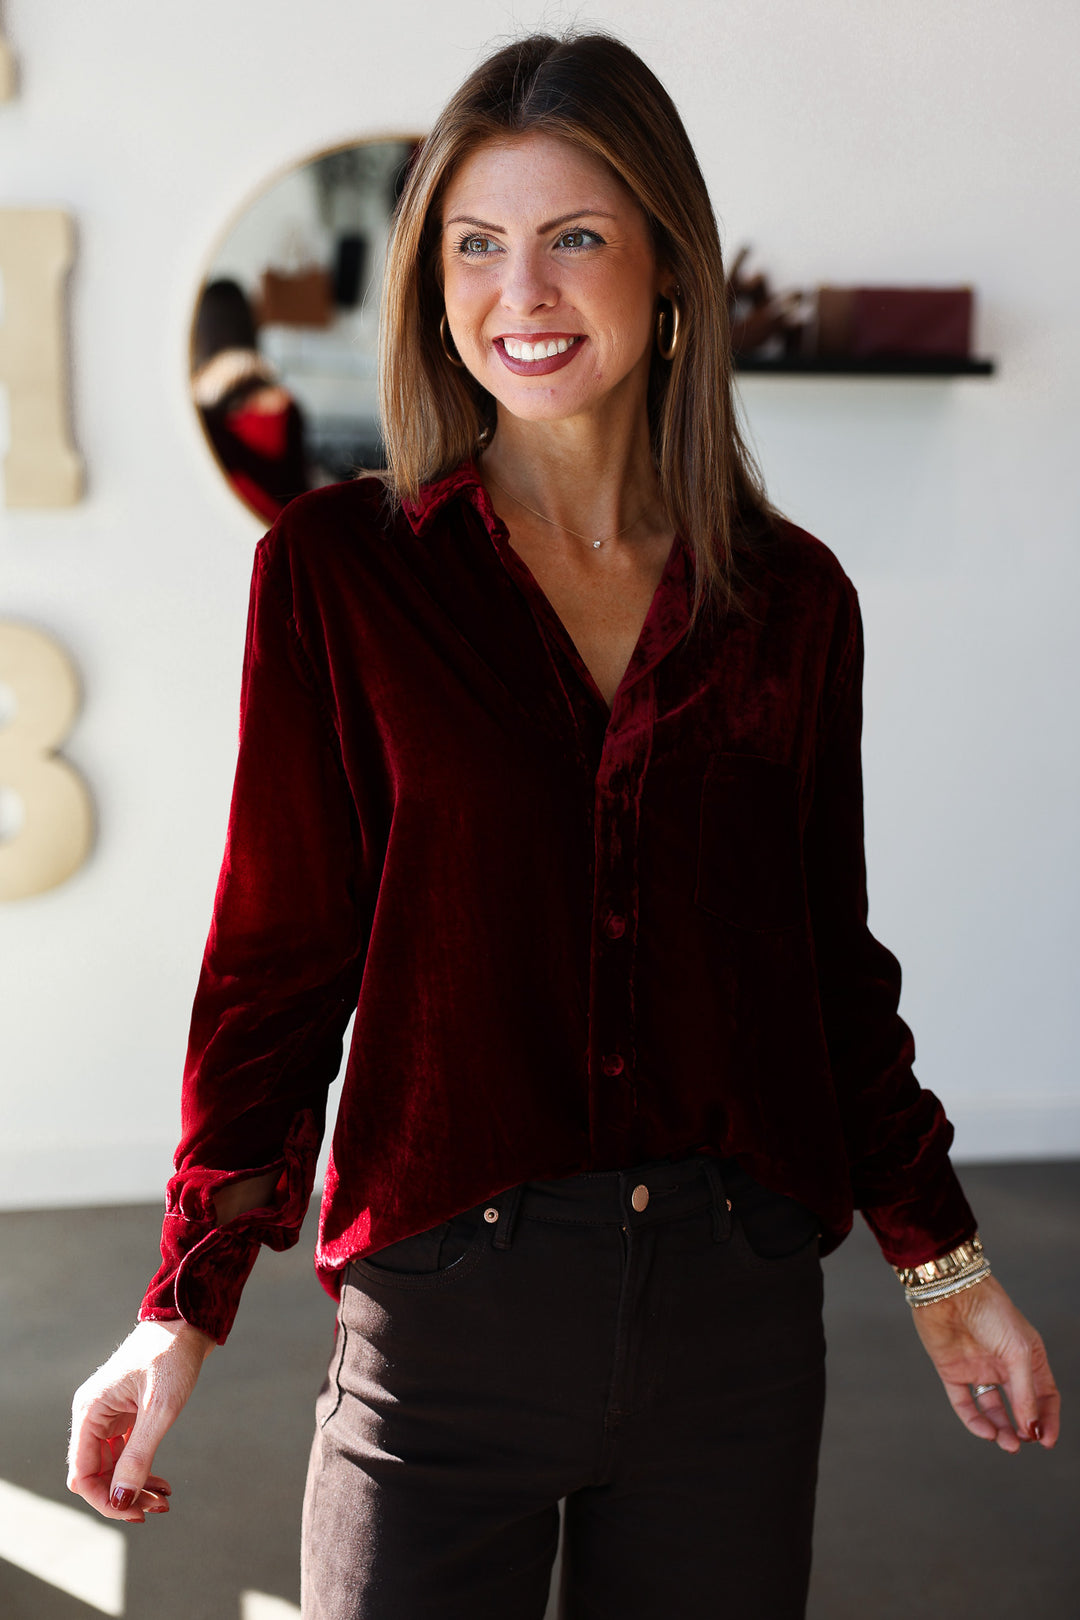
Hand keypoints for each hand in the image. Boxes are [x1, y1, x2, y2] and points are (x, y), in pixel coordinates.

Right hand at [68, 1319, 214, 1521]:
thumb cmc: (172, 1357)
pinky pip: (125, 1453)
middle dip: (123, 1496)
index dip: (105, 1501)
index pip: (82, 1475)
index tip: (135, 1513)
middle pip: (96, 1475)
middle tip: (157, 1508)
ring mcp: (108, 1415)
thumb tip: (120, 1501)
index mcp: (90, 1411)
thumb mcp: (159, 1410)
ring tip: (164, 1500)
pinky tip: (161, 1484)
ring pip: (112, 1467)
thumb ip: (139, 1457)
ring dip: (134, 1487)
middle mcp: (93, 1415)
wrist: (187, 1322)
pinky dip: (141, 1470)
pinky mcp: (125, 1414)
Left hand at [911, 1274, 1059, 1453]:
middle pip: (1018, 1405)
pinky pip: (964, 1404)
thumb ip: (1025, 1393)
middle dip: (1022, 1429)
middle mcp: (1003, 1365)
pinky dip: (974, 1421)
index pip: (1044, 1395)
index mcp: (1027, 1356)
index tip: (1046, 1441)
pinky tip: (986, 1431)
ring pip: (992, 1409)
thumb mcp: (1019, 1353)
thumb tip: (1032, 1429)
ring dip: (1000, 1429)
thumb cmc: (991, 1312)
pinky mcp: (952, 1371)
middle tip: (1022, 1443)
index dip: (1047, 1419)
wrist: (949, 1291)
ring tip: (1007, 1444)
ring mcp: (977, 1369)